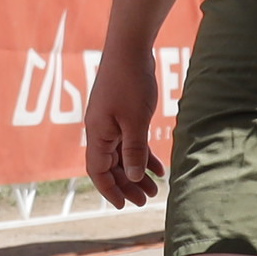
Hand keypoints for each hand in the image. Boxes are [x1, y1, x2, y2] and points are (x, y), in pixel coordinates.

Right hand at [81, 35, 165, 210]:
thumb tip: (134, 178)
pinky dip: (143, 155)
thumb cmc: (130, 83)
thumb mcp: (135, 121)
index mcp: (97, 134)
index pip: (97, 171)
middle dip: (127, 185)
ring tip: (156, 189)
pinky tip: (159, 167)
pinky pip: (130, 142)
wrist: (129, 49)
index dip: (109, 190)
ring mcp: (111, 123)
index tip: (123, 206)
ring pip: (122, 156)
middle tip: (146, 200)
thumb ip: (135, 150)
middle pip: (110, 167)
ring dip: (137, 173)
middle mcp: (100, 131)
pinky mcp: (122, 115)